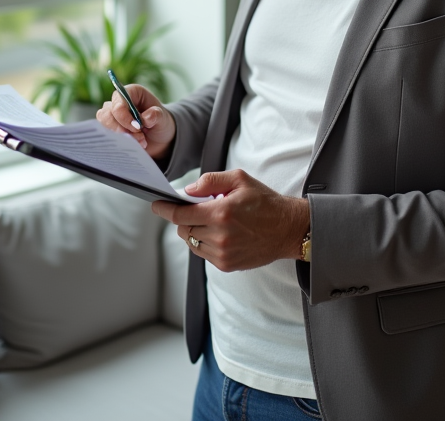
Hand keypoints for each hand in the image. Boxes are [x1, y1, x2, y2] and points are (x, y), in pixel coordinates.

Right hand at [95, 83, 176, 160]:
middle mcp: (119, 101)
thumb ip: (156, 116)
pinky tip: (131, 146)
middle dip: (121, 128)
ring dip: (120, 136)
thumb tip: (145, 118)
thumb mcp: (163, 118)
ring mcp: (113, 115)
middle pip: (107, 112)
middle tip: (139, 137)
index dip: (124, 115)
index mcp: (132, 92)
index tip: (137, 128)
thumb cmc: (161, 123)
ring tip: (139, 142)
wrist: (159, 138)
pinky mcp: (110, 128)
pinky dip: (117, 142)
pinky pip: (105, 134)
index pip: (119, 99)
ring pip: (104, 123)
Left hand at [151, 170, 309, 271]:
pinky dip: (204, 243)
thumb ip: (210, 181)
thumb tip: (187, 191)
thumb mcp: (239, 179)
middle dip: (183, 218)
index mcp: (221, 212)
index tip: (157, 205)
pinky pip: (202, 253)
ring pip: (191, 242)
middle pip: (183, 228)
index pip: (180, 214)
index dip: (164, 209)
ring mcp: (223, 253)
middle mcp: (220, 235)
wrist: (287, 229)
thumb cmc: (264, 202)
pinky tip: (219, 233)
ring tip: (210, 221)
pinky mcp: (226, 265)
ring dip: (193, 231)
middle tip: (195, 209)